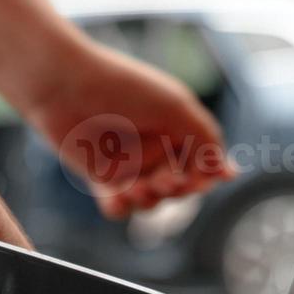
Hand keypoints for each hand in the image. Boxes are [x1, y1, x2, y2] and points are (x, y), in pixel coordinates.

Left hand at [21, 41, 235, 218]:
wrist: (66, 85)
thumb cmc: (124, 88)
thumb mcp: (176, 108)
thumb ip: (205, 139)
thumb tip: (227, 171)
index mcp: (178, 130)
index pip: (203, 165)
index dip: (204, 177)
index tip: (198, 178)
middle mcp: (156, 149)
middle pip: (179, 189)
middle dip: (176, 189)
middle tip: (166, 179)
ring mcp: (130, 165)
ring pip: (151, 202)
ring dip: (149, 200)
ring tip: (135, 187)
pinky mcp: (102, 178)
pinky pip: (119, 208)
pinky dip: (121, 207)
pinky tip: (117, 196)